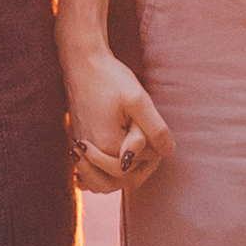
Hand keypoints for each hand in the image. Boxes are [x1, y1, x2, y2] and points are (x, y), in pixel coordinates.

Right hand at [63, 46, 169, 191]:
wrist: (82, 61)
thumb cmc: (110, 77)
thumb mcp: (139, 100)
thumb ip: (155, 129)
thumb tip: (168, 153)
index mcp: (106, 144)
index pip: (132, 171)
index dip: (149, 160)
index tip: (154, 138)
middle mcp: (89, 151)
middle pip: (114, 184)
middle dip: (135, 172)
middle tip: (149, 152)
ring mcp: (81, 147)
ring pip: (98, 183)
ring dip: (115, 179)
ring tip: (133, 160)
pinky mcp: (78, 140)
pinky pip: (86, 173)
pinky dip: (98, 174)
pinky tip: (111, 162)